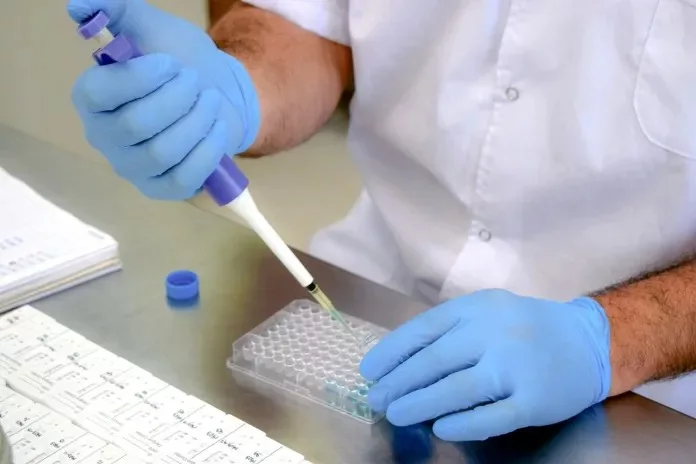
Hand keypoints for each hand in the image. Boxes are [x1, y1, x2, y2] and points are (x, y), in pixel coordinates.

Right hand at [68, 0, 259, 199]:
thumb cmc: (181, 62)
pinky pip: (182, 180)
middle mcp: (104, 136)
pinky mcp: (161, 188)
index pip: (98, 93)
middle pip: (135, 125)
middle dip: (176, 99)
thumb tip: (78, 6)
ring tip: (210, 101)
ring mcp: (132, 167)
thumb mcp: (153, 28)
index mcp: (92, 97)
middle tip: (196, 81)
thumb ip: (118, 10)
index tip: (170, 64)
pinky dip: (206, 152)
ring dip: (195, 122)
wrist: (220, 93)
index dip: (138, 78)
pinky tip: (217, 130)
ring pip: (162, 152)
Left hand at [360, 289, 610, 441]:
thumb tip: (400, 362)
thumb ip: (450, 331)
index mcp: (478, 308)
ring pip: (457, 389)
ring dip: (420, 403)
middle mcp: (495, 332)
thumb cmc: (525, 327)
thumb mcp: (487, 313)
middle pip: (435, 360)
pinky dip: (463, 424)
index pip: (424, 329)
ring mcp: (516, 366)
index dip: (392, 352)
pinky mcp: (534, 399)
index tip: (370, 371)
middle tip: (376, 399)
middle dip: (399, 382)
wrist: (589, 341)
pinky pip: (492, 417)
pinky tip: (441, 428)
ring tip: (395, 414)